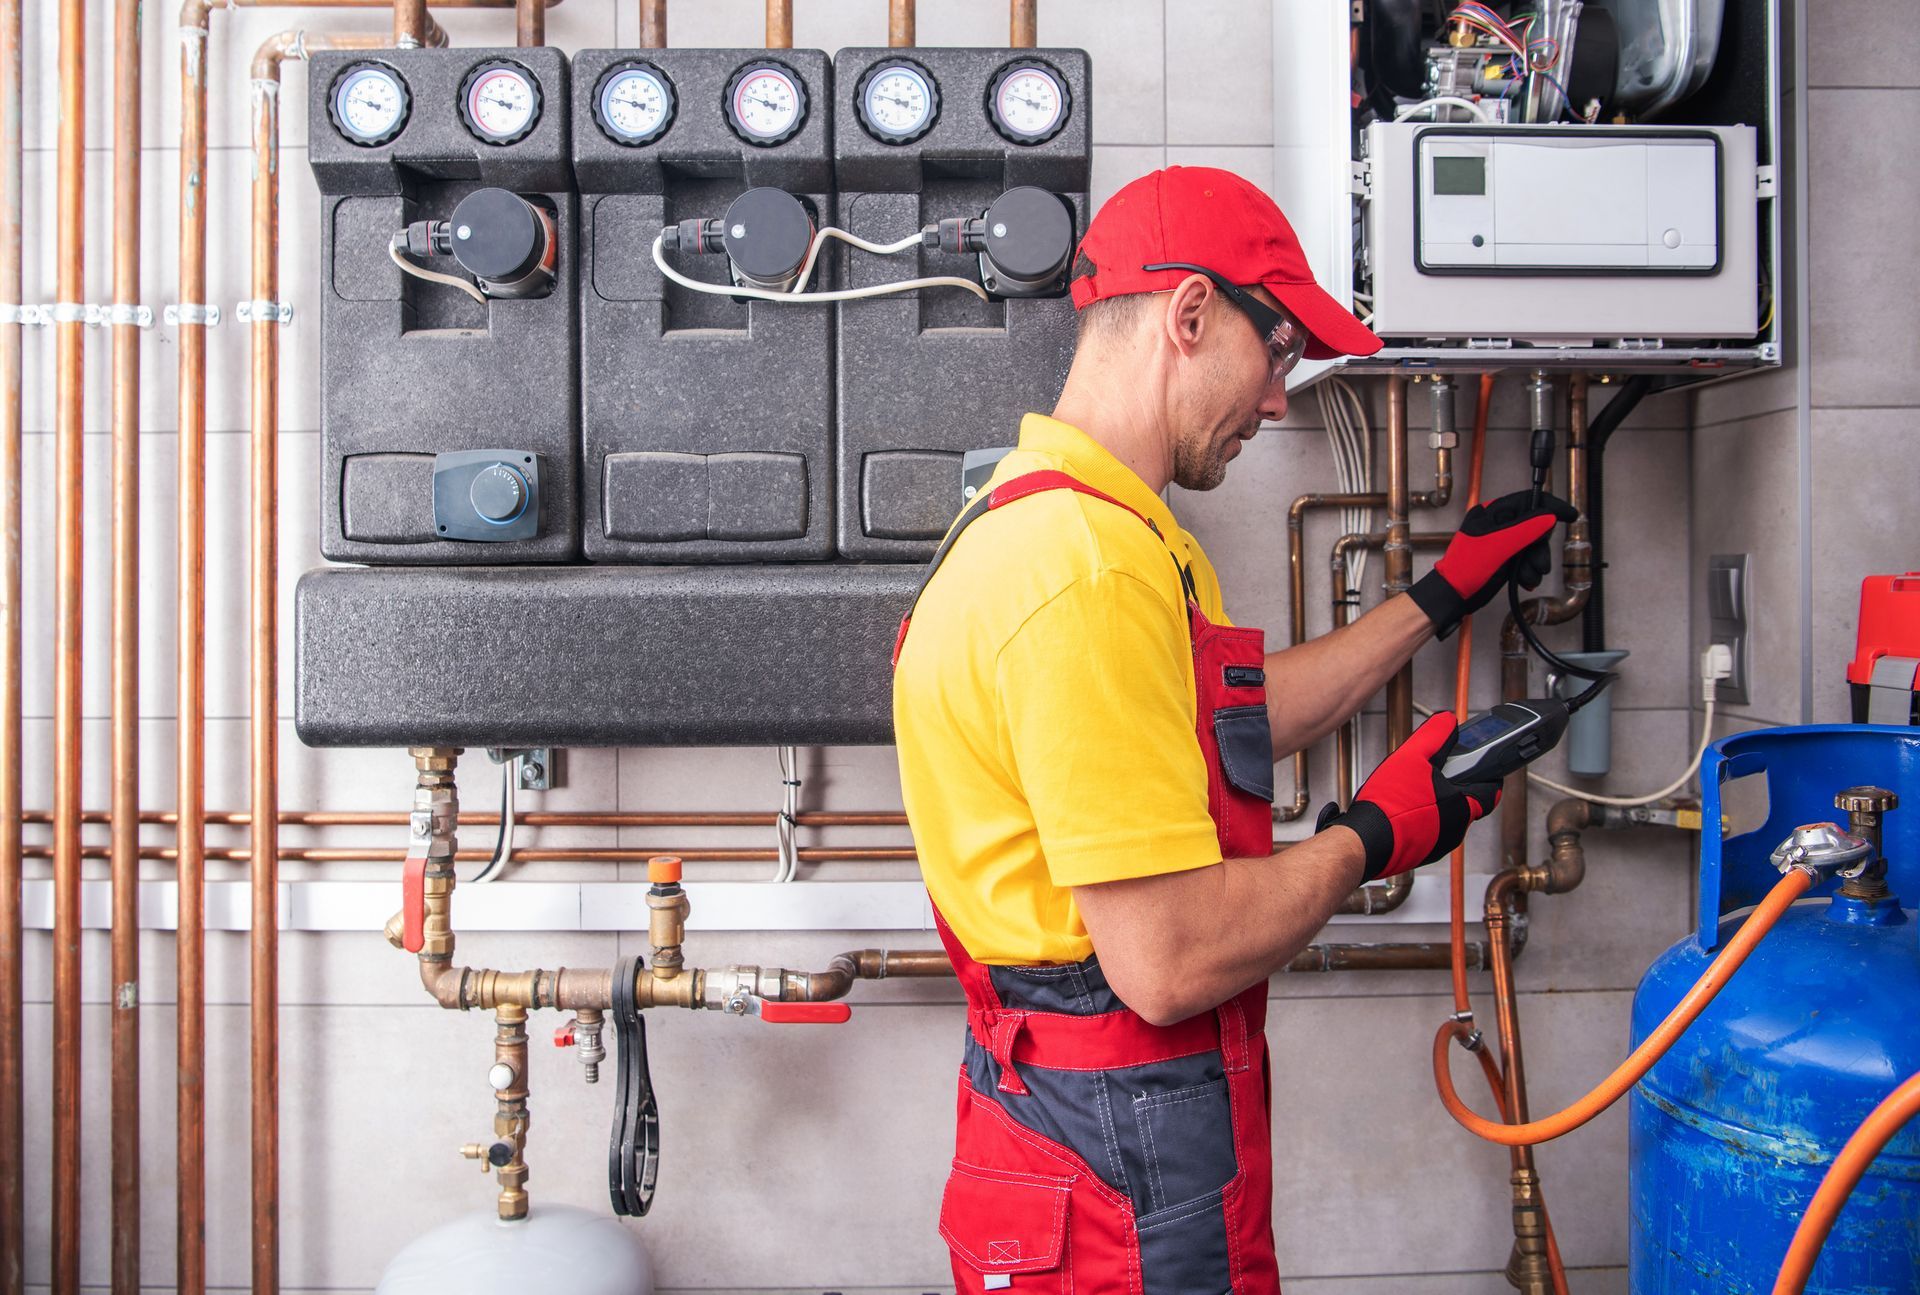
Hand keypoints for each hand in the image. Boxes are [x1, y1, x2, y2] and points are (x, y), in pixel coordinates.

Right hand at [1314, 713, 1499, 881]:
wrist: (1363, 841)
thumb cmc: (1389, 806)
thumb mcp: (1412, 757)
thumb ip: (1434, 735)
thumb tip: (1447, 721)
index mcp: (1462, 807)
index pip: (1490, 790)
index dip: (1485, 773)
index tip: (1476, 764)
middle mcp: (1455, 830)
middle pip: (1465, 802)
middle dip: (1452, 786)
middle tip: (1431, 773)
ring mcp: (1437, 846)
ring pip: (1444, 818)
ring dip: (1433, 803)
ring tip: (1410, 790)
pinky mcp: (1419, 853)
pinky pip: (1426, 832)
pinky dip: (1418, 819)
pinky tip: (1399, 809)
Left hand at [1410, 490, 1578, 637]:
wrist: (1455, 595)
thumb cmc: (1467, 568)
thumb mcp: (1499, 546)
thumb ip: (1525, 529)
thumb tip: (1549, 516)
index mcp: (1492, 514)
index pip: (1528, 501)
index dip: (1550, 507)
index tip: (1569, 515)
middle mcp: (1499, 525)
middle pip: (1536, 526)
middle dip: (1540, 547)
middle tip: (1537, 563)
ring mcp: (1503, 542)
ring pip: (1534, 545)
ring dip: (1534, 563)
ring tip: (1526, 576)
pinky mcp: (1506, 558)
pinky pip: (1528, 559)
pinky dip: (1529, 572)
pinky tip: (1524, 581)